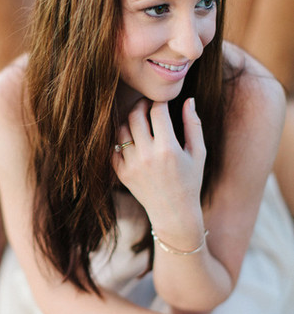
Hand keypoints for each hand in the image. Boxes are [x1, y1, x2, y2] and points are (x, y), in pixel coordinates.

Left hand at [112, 97, 205, 243]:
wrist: (174, 213)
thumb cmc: (190, 181)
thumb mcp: (198, 153)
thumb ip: (193, 124)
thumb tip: (188, 100)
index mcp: (168, 148)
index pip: (157, 111)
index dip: (159, 101)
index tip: (162, 101)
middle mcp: (147, 155)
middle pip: (135, 115)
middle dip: (140, 104)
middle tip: (146, 104)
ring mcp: (132, 165)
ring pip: (122, 129)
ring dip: (130, 121)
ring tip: (138, 120)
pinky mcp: (122, 173)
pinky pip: (115, 148)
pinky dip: (122, 140)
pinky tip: (132, 139)